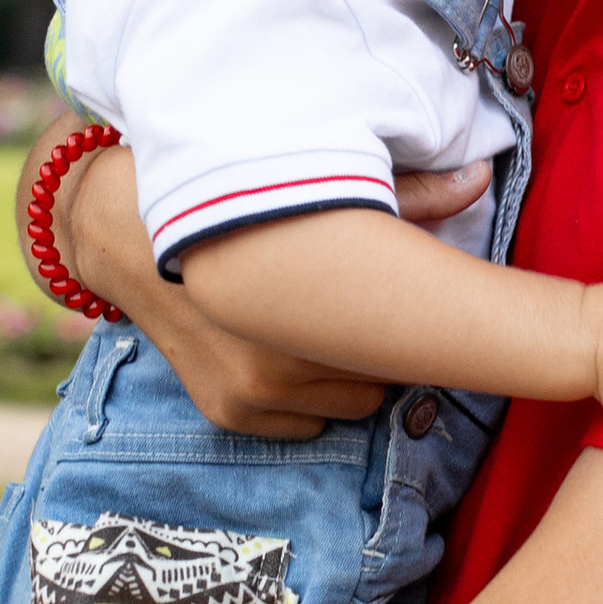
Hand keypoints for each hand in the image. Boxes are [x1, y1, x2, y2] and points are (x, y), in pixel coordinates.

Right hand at [45, 135, 494, 439]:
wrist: (120, 228)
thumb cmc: (229, 200)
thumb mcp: (313, 190)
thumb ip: (409, 193)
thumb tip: (482, 180)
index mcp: (314, 304)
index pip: (409, 344)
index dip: (409, 324)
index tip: (403, 305)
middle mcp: (283, 360)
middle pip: (383, 378)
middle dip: (374, 348)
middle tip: (349, 309)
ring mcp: (254, 394)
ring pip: (349, 405)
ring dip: (342, 375)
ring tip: (313, 328)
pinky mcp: (229, 413)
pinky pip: (306, 423)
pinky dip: (303, 398)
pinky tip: (279, 351)